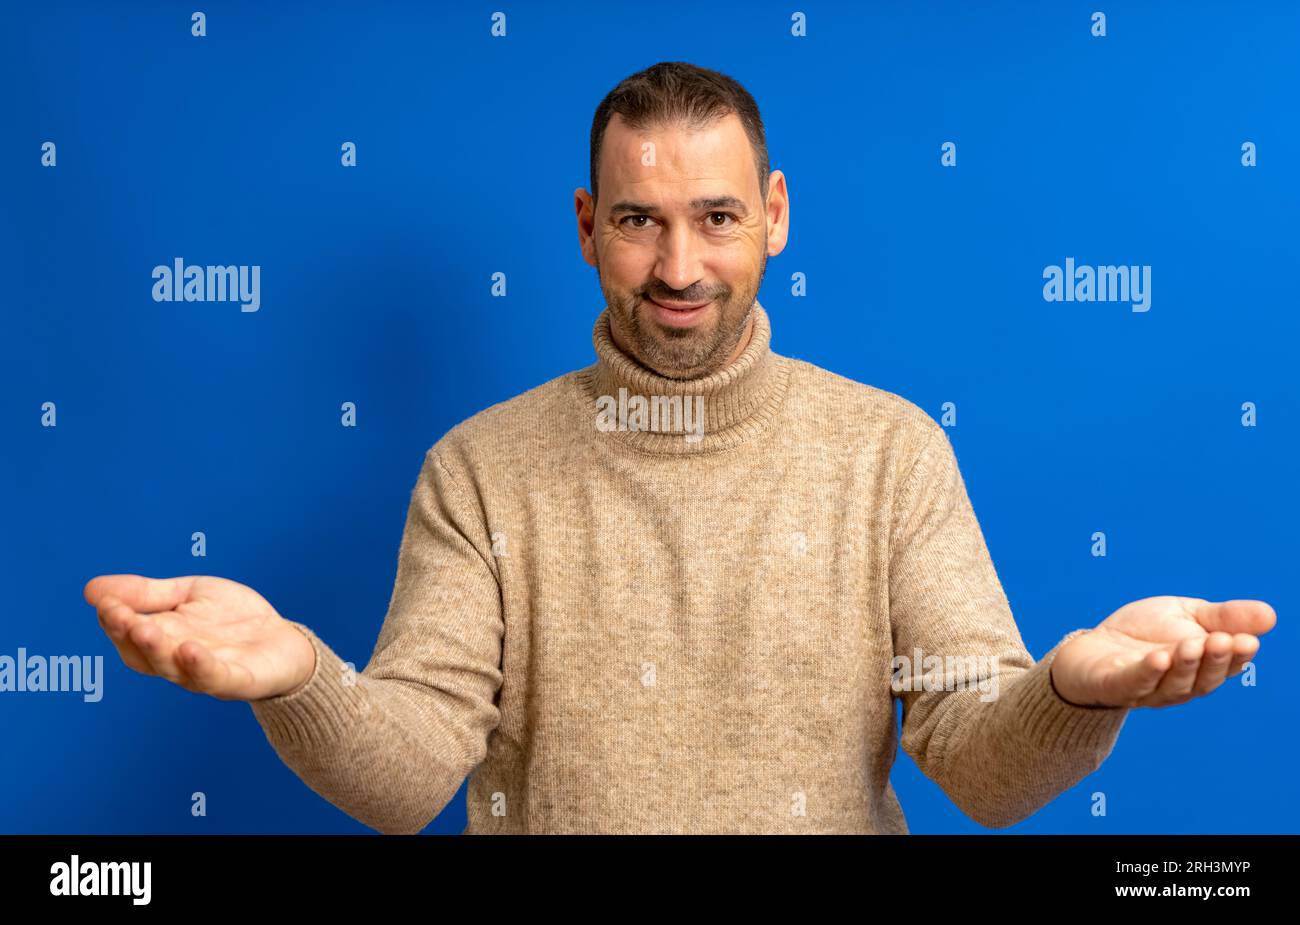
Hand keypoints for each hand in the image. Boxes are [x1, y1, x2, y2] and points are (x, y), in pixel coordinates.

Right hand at [84, 574, 316, 701]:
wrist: (283, 642)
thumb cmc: (231, 620)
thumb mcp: (189, 595)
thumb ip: (148, 594)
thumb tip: (92, 589)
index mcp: (163, 640)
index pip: (128, 635)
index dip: (115, 620)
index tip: (105, 602)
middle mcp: (178, 662)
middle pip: (146, 656)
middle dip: (131, 635)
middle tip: (121, 616)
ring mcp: (208, 674)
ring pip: (176, 669)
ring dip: (158, 650)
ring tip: (146, 629)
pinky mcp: (239, 680)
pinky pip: (217, 678)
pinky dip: (202, 667)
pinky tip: (190, 649)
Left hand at [1050, 596, 1275, 707]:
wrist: (1092, 648)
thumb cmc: (1144, 634)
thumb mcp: (1186, 616)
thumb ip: (1223, 617)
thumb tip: (1270, 615)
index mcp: (1200, 668)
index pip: (1225, 666)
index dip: (1238, 656)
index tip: (1248, 640)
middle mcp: (1179, 685)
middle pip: (1203, 679)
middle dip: (1215, 660)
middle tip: (1225, 640)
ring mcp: (1148, 690)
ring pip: (1173, 683)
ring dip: (1185, 664)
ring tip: (1193, 644)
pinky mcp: (1117, 686)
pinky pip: (1135, 682)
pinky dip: (1148, 672)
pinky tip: (1158, 658)